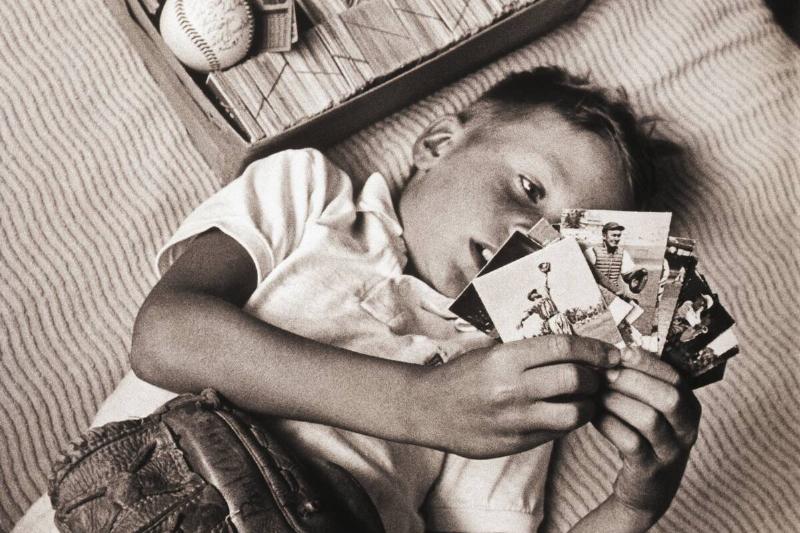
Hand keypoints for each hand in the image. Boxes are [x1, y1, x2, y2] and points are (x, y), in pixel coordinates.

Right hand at [414, 335, 620, 458]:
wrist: (428, 409)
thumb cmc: (461, 376)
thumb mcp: (491, 352)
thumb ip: (528, 351)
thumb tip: (574, 348)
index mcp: (506, 359)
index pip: (563, 347)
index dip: (593, 349)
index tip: (608, 353)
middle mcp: (513, 388)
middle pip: (575, 379)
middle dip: (596, 378)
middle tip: (598, 377)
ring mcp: (516, 419)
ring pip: (574, 413)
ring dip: (588, 405)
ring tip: (586, 399)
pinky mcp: (517, 443)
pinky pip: (557, 433)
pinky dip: (568, 422)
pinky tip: (563, 413)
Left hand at [593, 347, 701, 523]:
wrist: (645, 489)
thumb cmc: (643, 437)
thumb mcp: (650, 408)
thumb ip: (639, 382)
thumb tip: (612, 349)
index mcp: (690, 407)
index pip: (676, 377)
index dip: (648, 363)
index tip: (621, 353)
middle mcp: (687, 429)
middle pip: (668, 397)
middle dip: (633, 381)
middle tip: (605, 374)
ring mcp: (671, 452)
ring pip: (649, 419)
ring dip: (618, 402)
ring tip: (596, 393)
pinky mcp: (650, 470)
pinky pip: (631, 443)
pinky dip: (609, 424)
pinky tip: (593, 416)